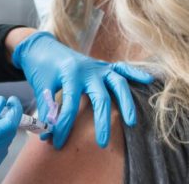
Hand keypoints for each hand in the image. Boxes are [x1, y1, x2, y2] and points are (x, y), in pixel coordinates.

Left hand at [12, 32, 153, 148]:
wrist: (41, 46)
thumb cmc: (41, 68)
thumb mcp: (40, 88)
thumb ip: (46, 110)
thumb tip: (47, 134)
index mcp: (69, 74)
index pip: (69, 106)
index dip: (63, 126)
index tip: (57, 143)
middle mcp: (87, 70)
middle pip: (100, 98)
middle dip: (102, 122)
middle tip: (102, 143)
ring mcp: (98, 66)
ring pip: (117, 83)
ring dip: (126, 103)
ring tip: (131, 122)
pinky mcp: (103, 65)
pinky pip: (122, 68)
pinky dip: (135, 73)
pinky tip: (149, 80)